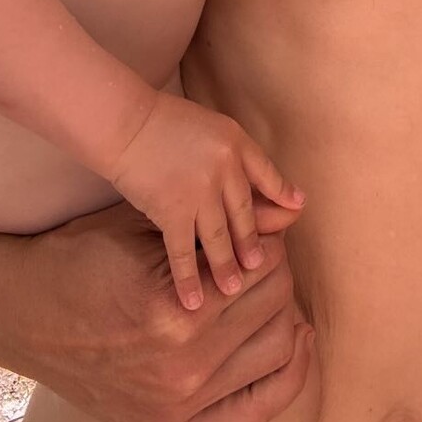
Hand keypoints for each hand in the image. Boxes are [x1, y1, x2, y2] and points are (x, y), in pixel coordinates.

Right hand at [0, 202, 314, 421]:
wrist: (22, 315)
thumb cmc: (82, 255)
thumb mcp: (146, 226)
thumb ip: (216, 226)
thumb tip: (286, 216)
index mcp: (174, 312)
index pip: (263, 267)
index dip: (269, 241)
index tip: (259, 231)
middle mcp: (181, 368)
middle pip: (275, 305)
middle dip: (277, 272)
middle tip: (263, 256)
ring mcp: (177, 407)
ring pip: (275, 352)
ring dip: (284, 313)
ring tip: (268, 291)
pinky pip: (257, 411)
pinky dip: (289, 376)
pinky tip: (295, 340)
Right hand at [109, 91, 304, 308]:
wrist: (125, 123)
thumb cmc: (163, 121)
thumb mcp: (209, 124)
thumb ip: (230, 150)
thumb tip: (250, 174)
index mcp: (236, 141)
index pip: (267, 172)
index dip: (281, 193)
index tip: (295, 212)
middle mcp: (225, 167)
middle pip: (246, 213)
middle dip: (253, 243)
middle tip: (261, 267)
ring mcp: (201, 192)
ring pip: (220, 238)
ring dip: (227, 266)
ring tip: (233, 288)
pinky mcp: (173, 210)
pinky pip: (184, 251)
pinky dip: (189, 278)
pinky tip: (194, 300)